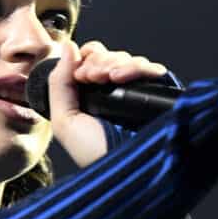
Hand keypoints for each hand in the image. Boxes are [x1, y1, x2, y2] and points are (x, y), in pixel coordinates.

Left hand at [47, 40, 168, 166]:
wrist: (123, 171)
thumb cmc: (95, 154)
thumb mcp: (66, 120)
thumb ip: (59, 82)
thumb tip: (68, 46)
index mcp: (94, 95)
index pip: (92, 60)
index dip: (85, 59)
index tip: (80, 75)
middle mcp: (117, 91)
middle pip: (109, 55)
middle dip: (98, 61)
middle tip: (92, 78)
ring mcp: (138, 92)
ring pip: (128, 59)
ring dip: (113, 63)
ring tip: (108, 79)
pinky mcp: (158, 93)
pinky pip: (150, 69)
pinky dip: (136, 67)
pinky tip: (122, 78)